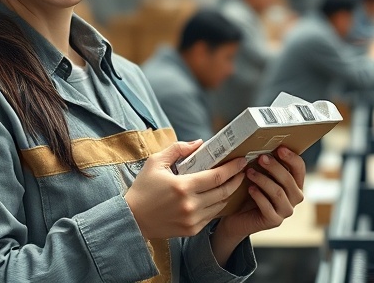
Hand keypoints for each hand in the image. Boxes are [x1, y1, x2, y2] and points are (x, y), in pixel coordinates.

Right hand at [124, 140, 246, 239]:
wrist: (132, 219)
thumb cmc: (142, 189)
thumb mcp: (155, 162)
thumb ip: (178, 149)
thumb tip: (199, 143)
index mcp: (182, 186)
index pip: (216, 177)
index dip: (232, 168)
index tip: (241, 160)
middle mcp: (191, 205)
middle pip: (224, 191)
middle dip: (236, 180)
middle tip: (242, 170)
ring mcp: (192, 220)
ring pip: (221, 205)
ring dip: (229, 193)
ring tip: (232, 182)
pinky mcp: (191, 230)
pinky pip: (212, 216)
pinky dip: (218, 205)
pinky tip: (218, 196)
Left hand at [210, 146, 304, 263]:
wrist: (238, 217)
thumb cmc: (250, 191)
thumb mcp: (260, 175)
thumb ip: (266, 164)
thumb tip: (262, 146)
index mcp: (294, 183)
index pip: (299, 168)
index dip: (291, 158)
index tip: (279, 148)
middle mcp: (294, 198)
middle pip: (288, 180)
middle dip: (274, 167)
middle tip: (261, 158)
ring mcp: (285, 211)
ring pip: (278, 192)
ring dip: (263, 180)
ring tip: (249, 172)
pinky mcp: (274, 221)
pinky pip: (268, 207)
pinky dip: (258, 196)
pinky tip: (250, 189)